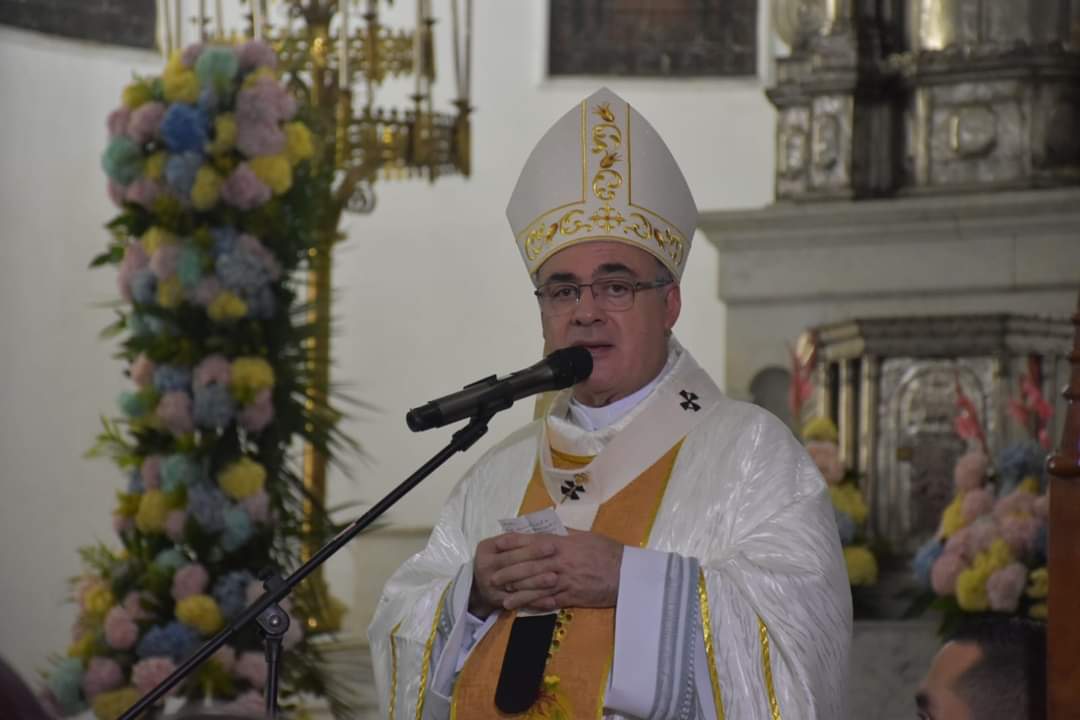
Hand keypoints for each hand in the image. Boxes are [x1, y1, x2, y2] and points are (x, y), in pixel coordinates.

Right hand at [469, 533, 558, 617]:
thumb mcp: (499, 546)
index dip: (529, 543)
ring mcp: (489, 585)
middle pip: (512, 561)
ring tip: (555, 578)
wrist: (478, 585)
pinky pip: (519, 602)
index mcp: (486, 548)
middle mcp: (484, 566)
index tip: (550, 543)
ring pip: (516, 583)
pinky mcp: (497, 601)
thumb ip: (516, 540)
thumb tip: (543, 535)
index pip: (509, 543)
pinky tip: (550, 600)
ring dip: (536, 581)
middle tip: (555, 557)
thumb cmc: (496, 559)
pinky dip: (535, 601)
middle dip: (535, 558)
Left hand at [472, 530, 624, 614]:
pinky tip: (524, 609)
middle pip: (528, 565)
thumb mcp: (585, 535)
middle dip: (509, 571)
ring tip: (503, 598)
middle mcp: (560, 560)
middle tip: (492, 577)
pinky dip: (535, 605)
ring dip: (517, 593)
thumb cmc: (607, 551)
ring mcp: (565, 579)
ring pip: (535, 585)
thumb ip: (565, 533)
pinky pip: (550, 601)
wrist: (626, 573)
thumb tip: (548, 527)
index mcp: (562, 542)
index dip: (513, 543)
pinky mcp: (572, 596)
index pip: (532, 541)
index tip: (497, 544)